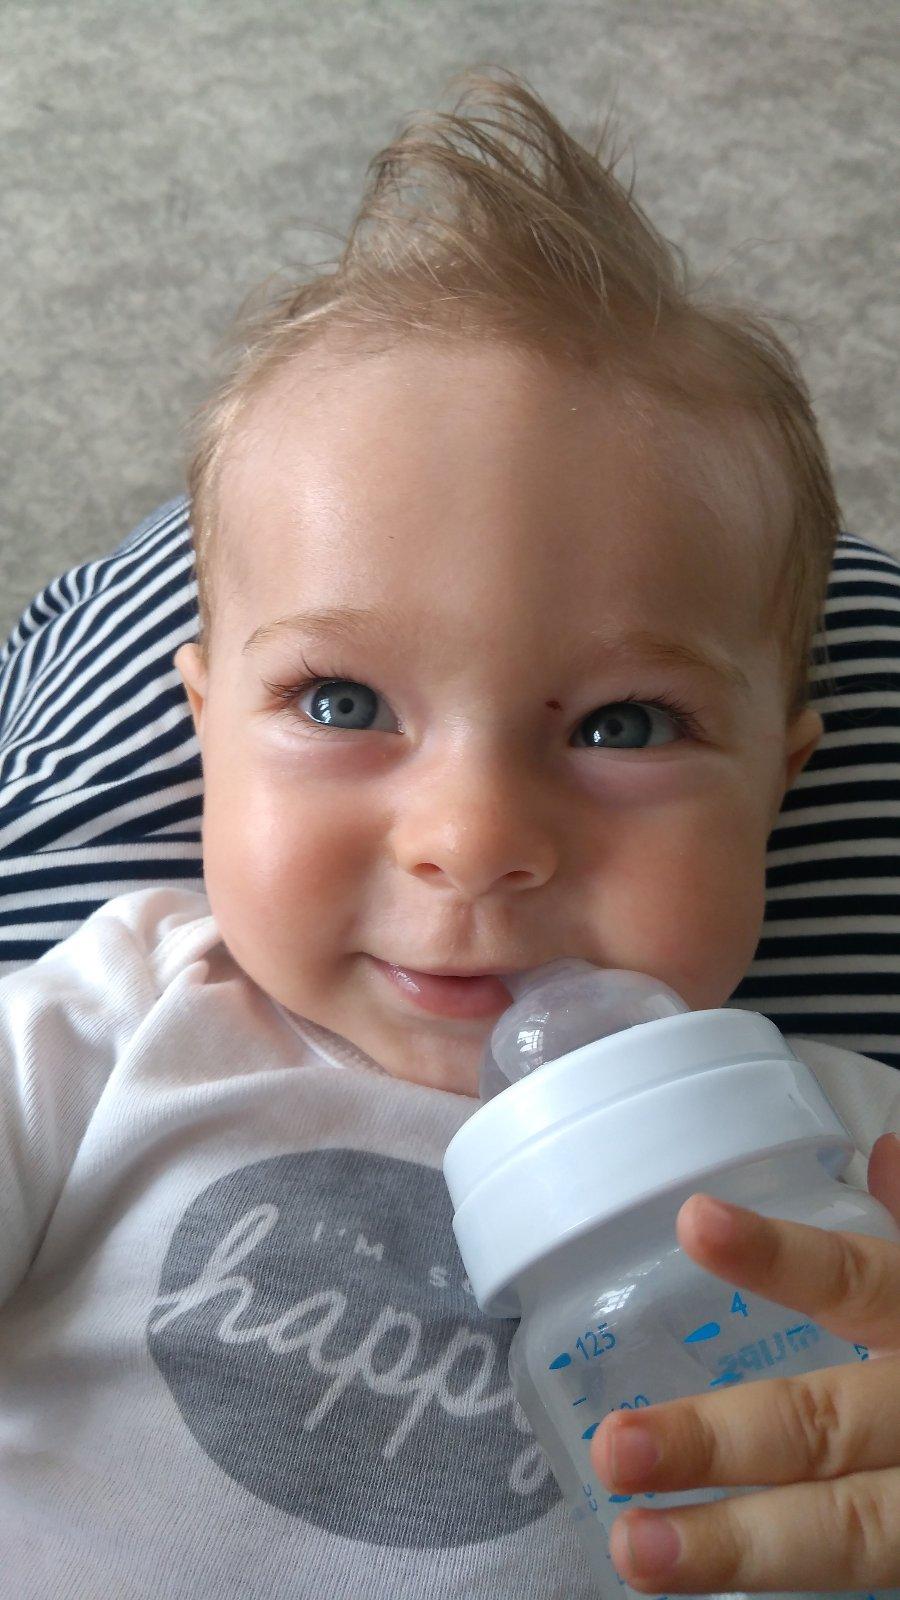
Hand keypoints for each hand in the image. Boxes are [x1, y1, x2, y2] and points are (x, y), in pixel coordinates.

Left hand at [590, 1132, 899, 1593]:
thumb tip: (886, 1149)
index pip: (858, 1278)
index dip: (779, 1255)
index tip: (693, 1222)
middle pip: (833, 1428)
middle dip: (721, 1443)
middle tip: (613, 1449)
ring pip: (855, 1535)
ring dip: (743, 1549)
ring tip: (637, 1552)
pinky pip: (879, 1584)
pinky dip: (807, 1593)